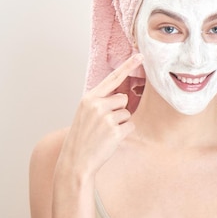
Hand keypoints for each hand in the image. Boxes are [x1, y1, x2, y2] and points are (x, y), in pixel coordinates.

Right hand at [56, 53, 143, 179]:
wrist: (75, 161)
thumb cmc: (82, 137)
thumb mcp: (85, 113)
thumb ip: (100, 102)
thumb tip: (122, 95)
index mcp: (89, 98)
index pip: (112, 78)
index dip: (128, 66)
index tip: (141, 55)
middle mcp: (97, 105)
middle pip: (123, 99)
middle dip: (118, 110)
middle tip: (103, 124)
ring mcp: (106, 118)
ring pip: (127, 113)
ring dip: (120, 123)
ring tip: (104, 133)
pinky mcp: (115, 131)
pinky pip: (130, 126)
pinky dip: (123, 134)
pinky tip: (109, 140)